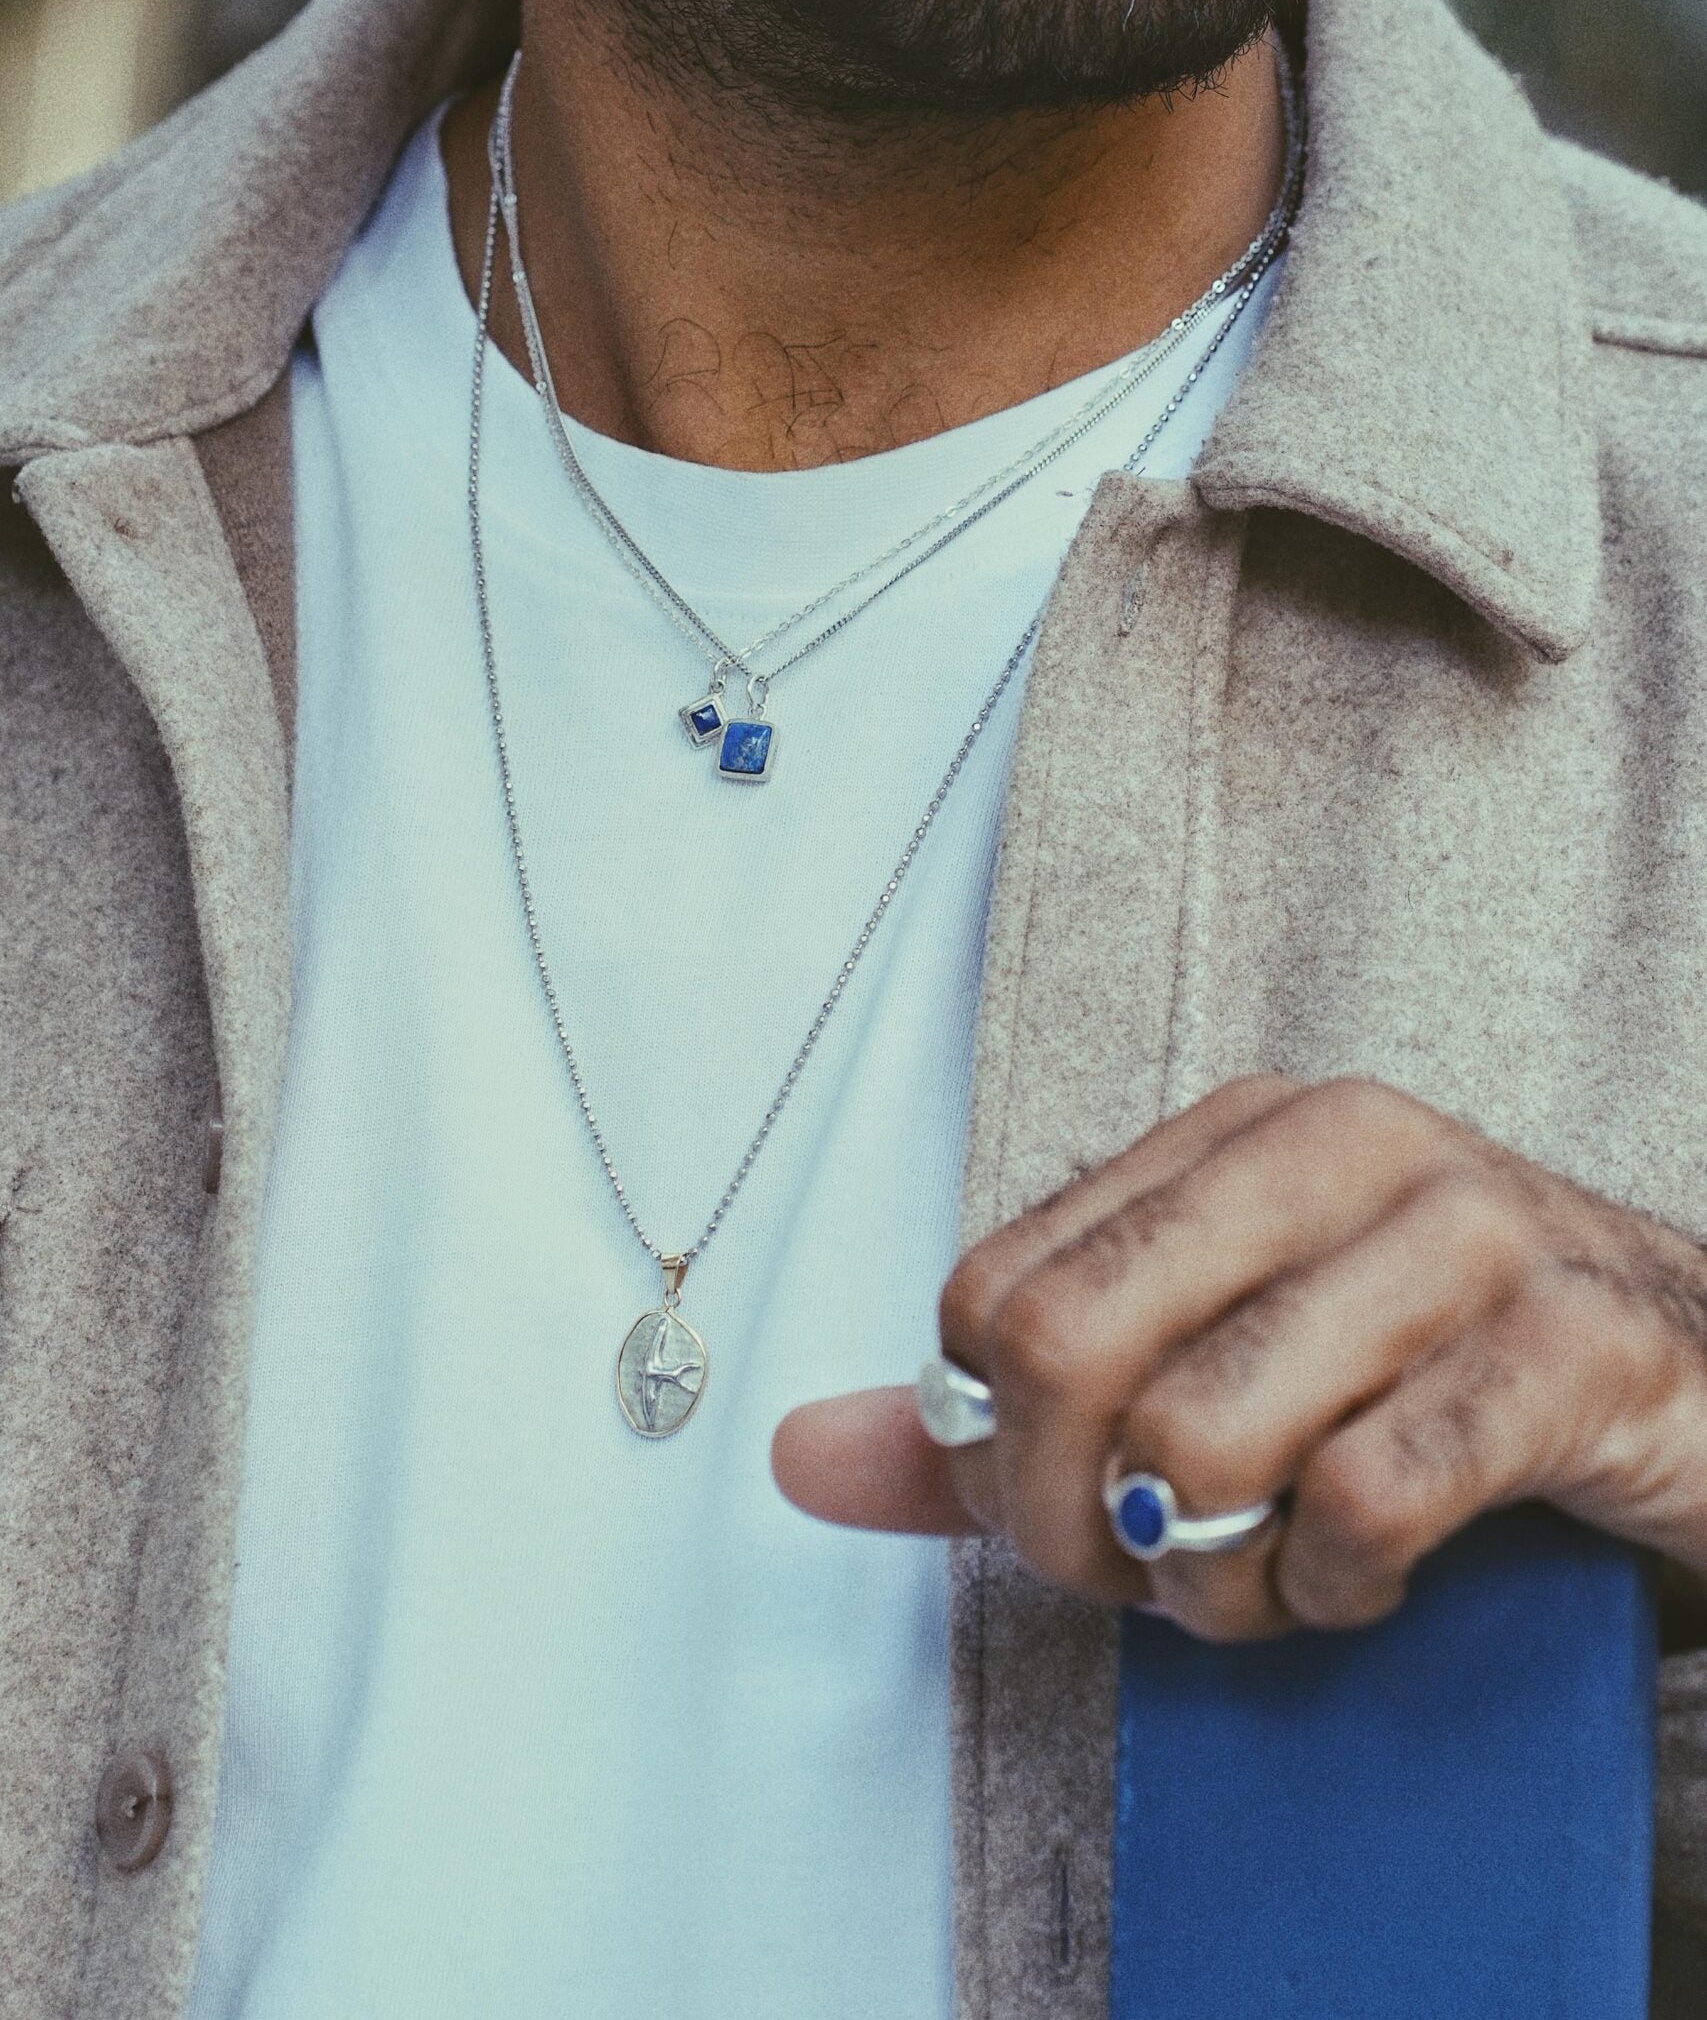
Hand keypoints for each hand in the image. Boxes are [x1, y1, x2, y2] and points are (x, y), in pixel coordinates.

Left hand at [773, 1077, 1706, 1641]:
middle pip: (1065, 1347)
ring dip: (1211, 1580)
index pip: (999, 1290)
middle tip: (1137, 1576)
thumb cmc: (1432, 1373)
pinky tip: (1368, 1574)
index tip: (1058, 1516)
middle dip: (1067, 1520)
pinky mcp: (1571, 1348)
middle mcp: (1340, 1147)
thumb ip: (1013, 1416)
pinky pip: (1368, 1499)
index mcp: (1235, 1132)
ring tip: (1270, 1582)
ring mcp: (1465, 1232)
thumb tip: (798, 1456)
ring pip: (1202, 1436)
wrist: (1696, 1377)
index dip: (993, 1450)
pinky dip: (1338, 1587)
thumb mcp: (1216, 1367)